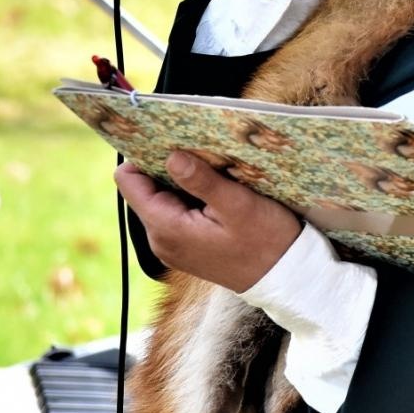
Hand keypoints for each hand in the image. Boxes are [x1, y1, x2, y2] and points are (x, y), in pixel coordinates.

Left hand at [115, 152, 300, 292]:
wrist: (284, 276)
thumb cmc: (266, 241)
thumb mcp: (238, 205)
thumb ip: (202, 181)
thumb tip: (172, 156)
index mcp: (167, 228)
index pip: (129, 182)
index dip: (141, 155)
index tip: (163, 135)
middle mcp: (161, 239)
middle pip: (144, 188)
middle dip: (165, 165)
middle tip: (194, 146)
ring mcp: (171, 244)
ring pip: (160, 198)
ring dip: (179, 179)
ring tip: (208, 165)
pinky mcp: (185, 246)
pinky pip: (174, 211)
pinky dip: (188, 195)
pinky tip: (213, 187)